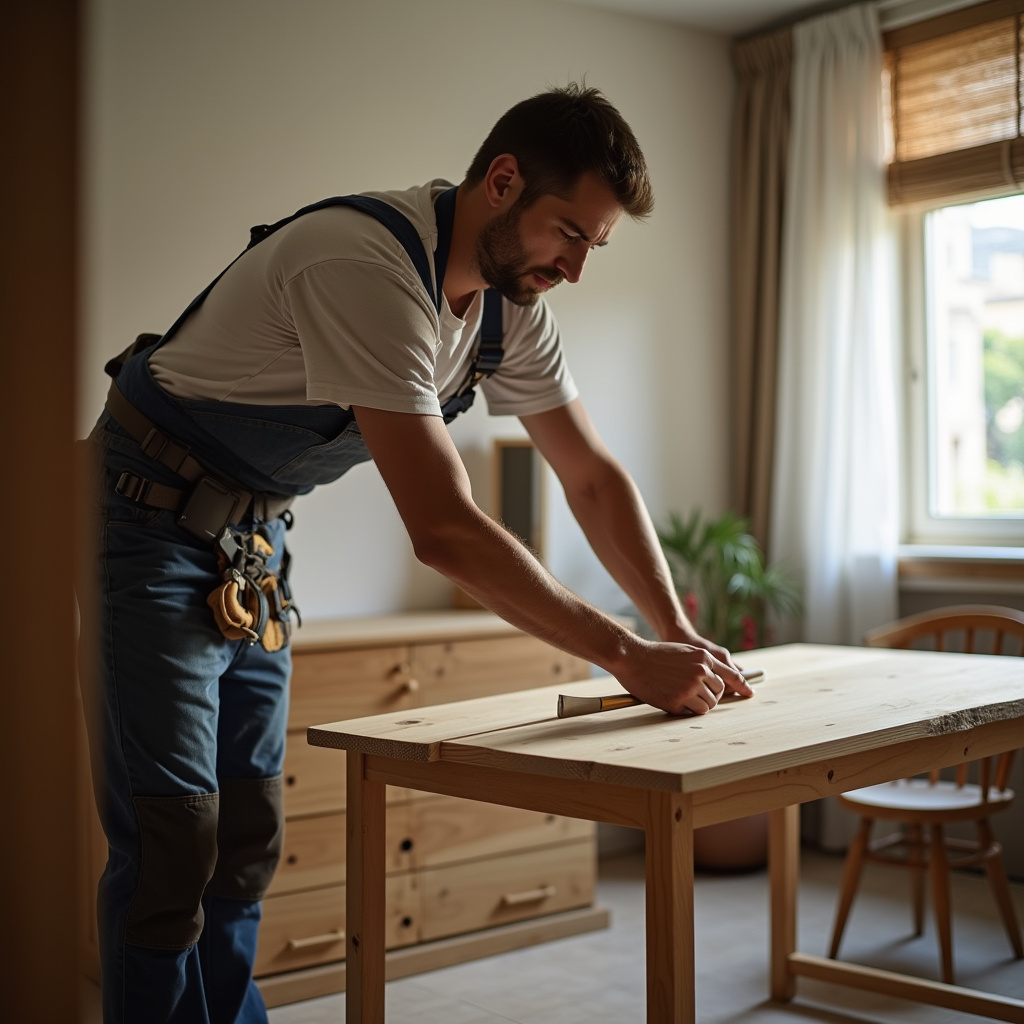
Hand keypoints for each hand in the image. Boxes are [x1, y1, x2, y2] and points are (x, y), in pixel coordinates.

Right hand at [618, 640, 750, 715]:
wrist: (632, 657)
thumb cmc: (655, 654)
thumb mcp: (685, 651)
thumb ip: (702, 662)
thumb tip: (716, 677)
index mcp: (704, 658)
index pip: (731, 674)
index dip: (742, 685)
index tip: (750, 693)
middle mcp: (701, 672)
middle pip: (720, 692)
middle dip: (711, 695)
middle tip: (695, 694)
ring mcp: (690, 687)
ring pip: (709, 704)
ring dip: (699, 704)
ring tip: (683, 696)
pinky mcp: (678, 700)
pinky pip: (694, 711)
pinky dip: (688, 709)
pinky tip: (675, 699)